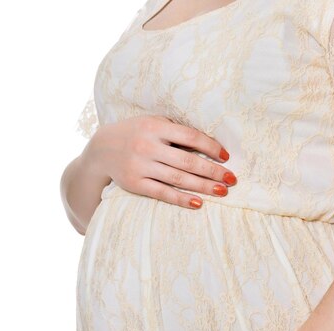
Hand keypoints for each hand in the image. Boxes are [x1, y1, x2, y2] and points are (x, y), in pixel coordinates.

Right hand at [88, 115, 236, 208]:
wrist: (102, 149)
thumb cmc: (136, 133)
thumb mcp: (153, 123)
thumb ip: (175, 130)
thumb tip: (210, 143)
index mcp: (155, 127)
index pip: (191, 137)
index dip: (211, 147)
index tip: (226, 157)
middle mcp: (148, 146)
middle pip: (188, 161)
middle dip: (213, 171)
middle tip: (232, 179)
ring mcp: (140, 166)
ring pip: (178, 179)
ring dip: (203, 186)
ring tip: (222, 192)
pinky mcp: (135, 184)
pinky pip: (163, 193)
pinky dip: (181, 199)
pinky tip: (198, 203)